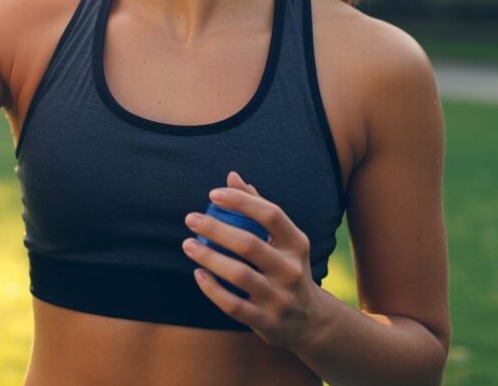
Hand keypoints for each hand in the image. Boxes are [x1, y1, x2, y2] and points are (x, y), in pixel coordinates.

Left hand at [182, 171, 323, 349]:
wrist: (309, 322)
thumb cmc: (286, 268)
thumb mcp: (283, 240)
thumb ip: (258, 207)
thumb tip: (232, 176)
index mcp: (297, 244)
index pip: (270, 214)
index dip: (241, 201)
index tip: (213, 194)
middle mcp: (291, 270)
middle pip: (249, 244)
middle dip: (215, 228)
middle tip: (190, 218)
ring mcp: (280, 298)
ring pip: (239, 275)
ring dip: (208, 257)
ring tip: (188, 244)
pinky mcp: (267, 321)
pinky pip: (233, 305)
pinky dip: (212, 289)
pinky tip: (198, 274)